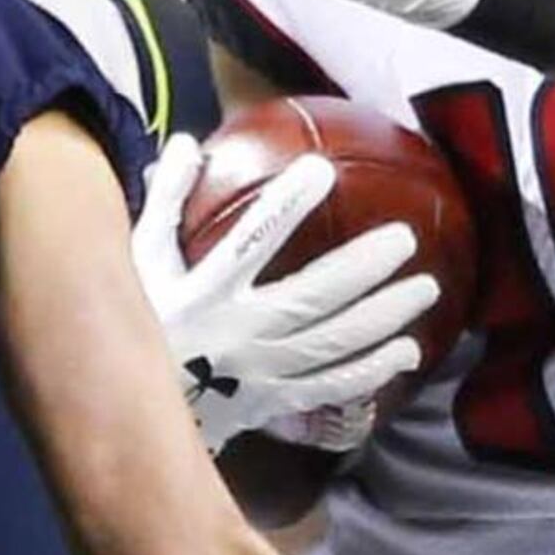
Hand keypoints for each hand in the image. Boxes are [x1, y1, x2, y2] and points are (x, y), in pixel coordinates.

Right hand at [132, 132, 439, 449]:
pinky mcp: (272, 403)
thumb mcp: (138, 261)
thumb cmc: (141, 321)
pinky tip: (406, 353)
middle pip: (310, 300)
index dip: (286, 207)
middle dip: (361, 269)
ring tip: (426, 290)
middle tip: (406, 238)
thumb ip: (164, 203)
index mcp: (201, 294)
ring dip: (382, 318)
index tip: (321, 169)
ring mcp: (258, 374)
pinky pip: (328, 388)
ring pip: (331, 346)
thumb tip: (185, 143)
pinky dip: (370, 372)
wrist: (128, 411)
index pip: (249, 243)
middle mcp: (235, 335)